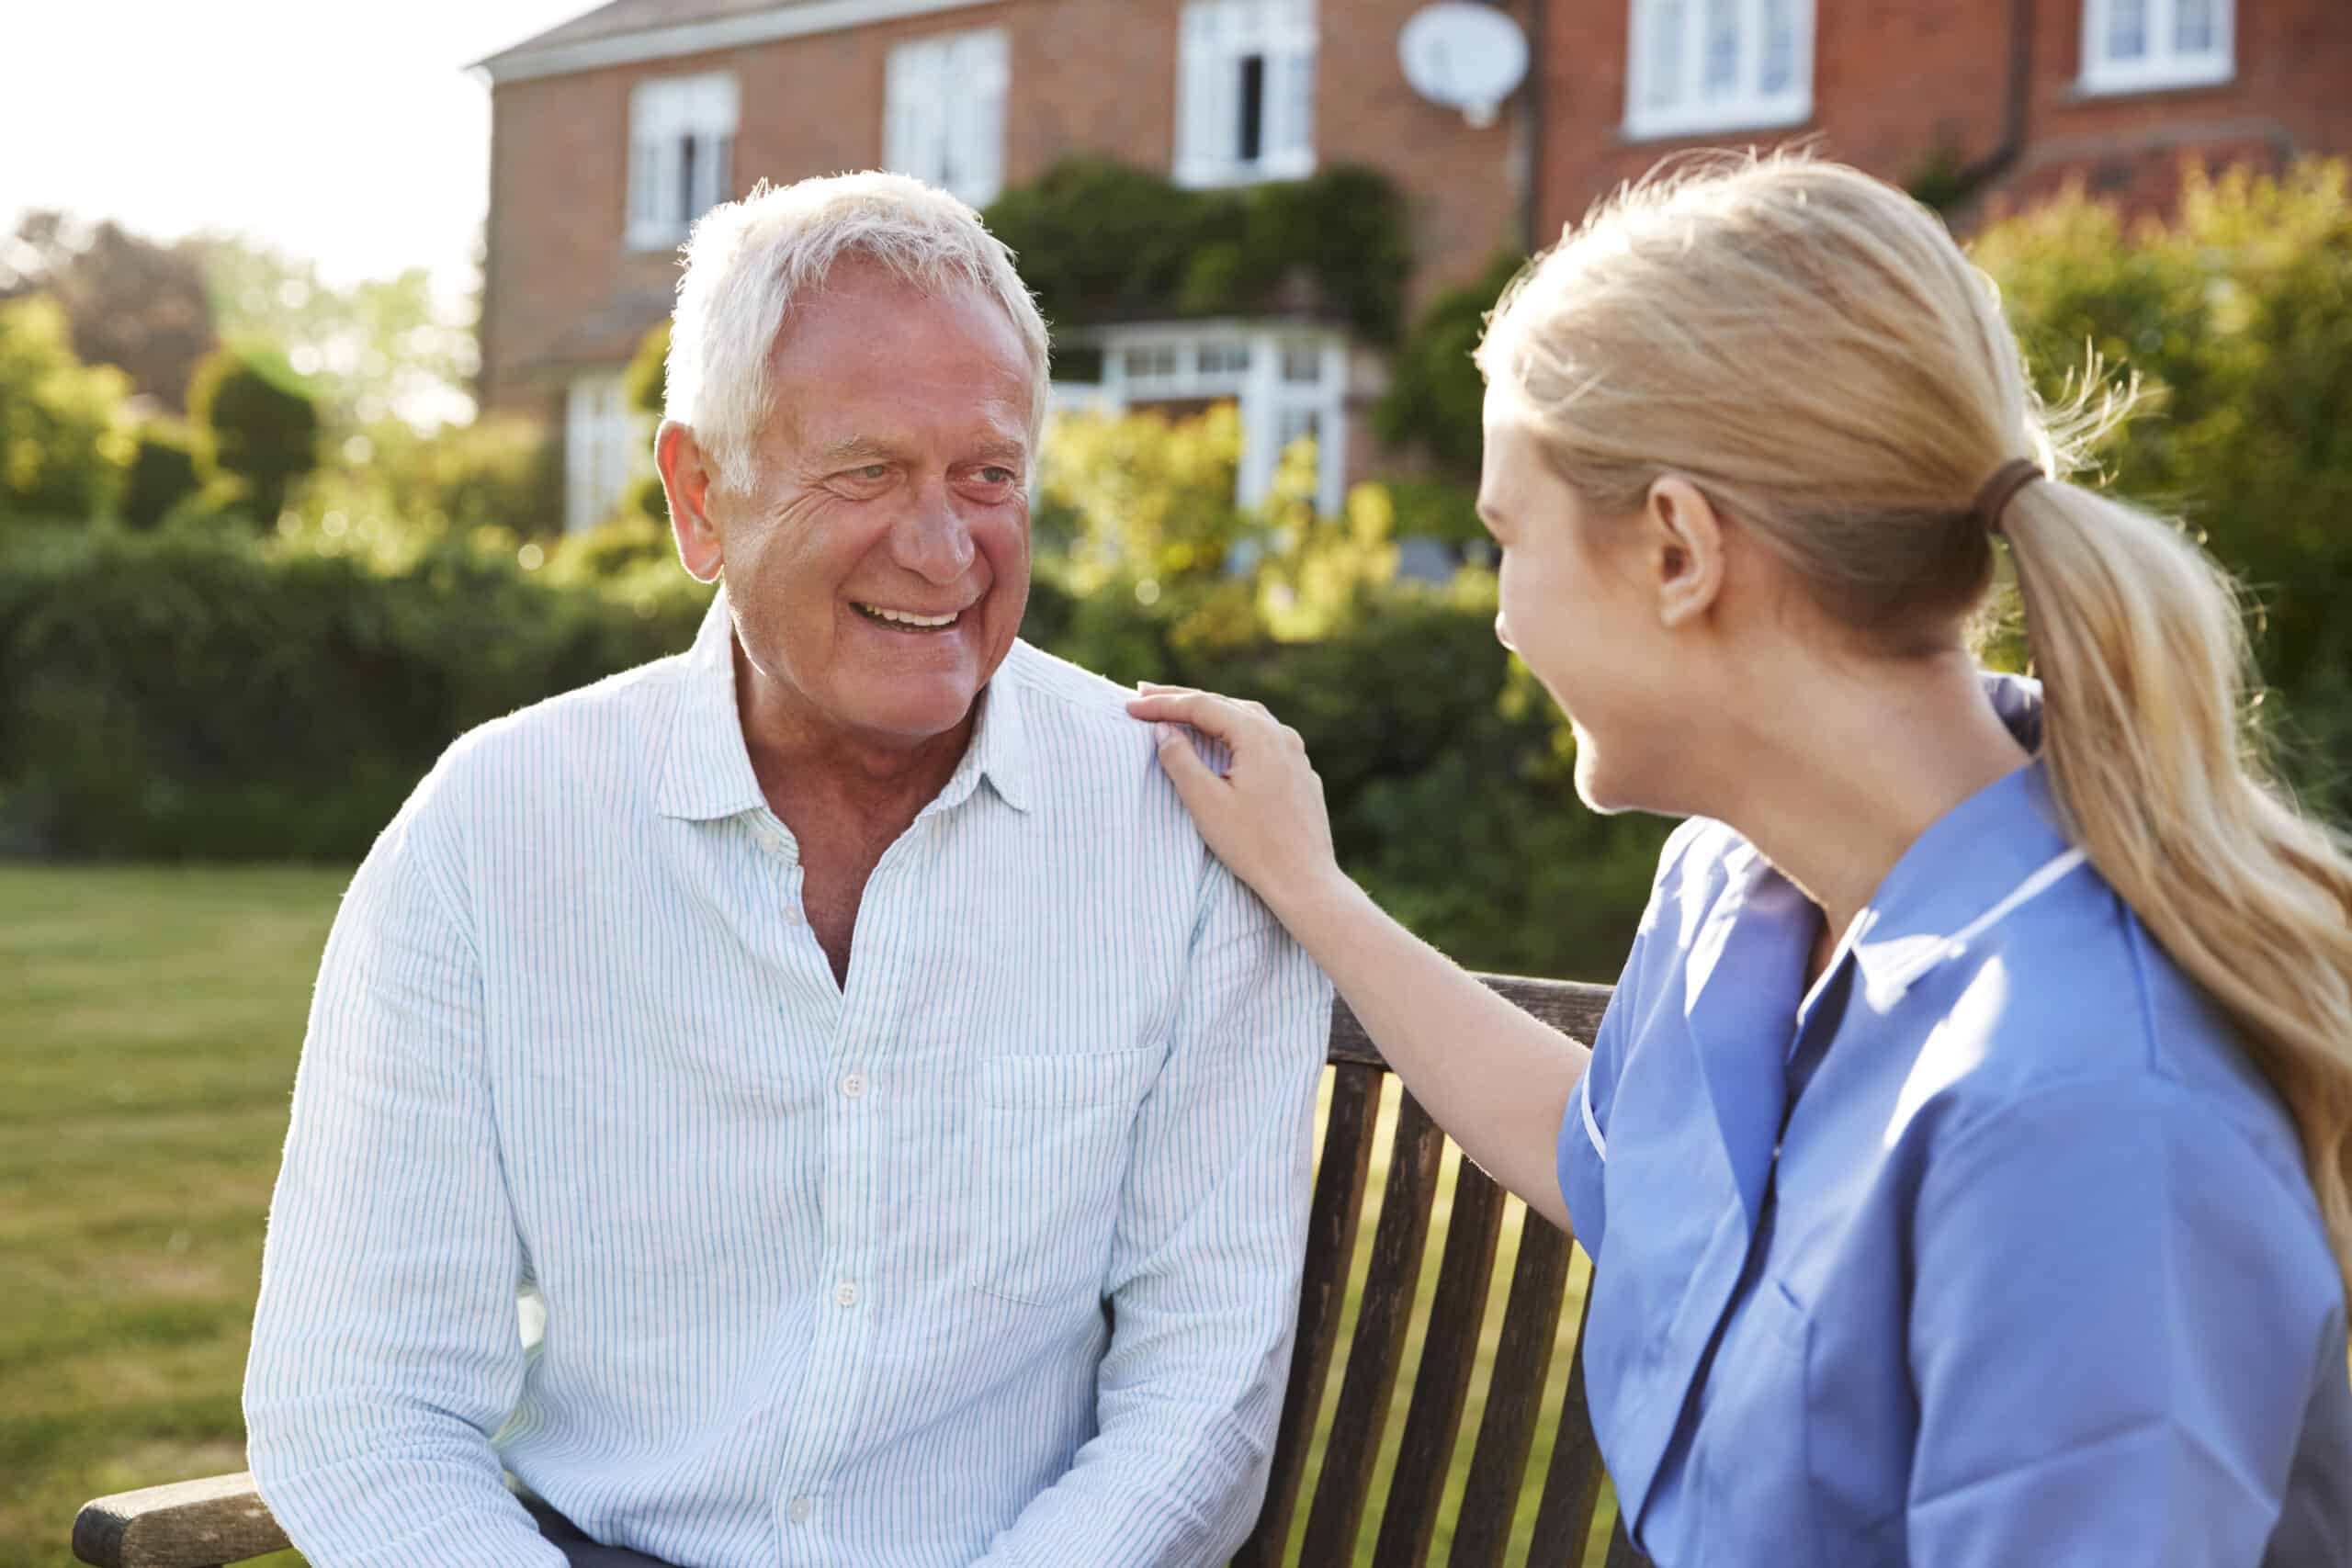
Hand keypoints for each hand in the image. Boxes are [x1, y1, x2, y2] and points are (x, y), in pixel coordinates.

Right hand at [1125, 683, 1343, 914]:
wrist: (1305, 881)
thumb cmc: (1254, 845)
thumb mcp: (1206, 802)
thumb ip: (1180, 760)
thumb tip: (1163, 730)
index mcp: (1257, 735)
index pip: (1201, 706)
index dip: (1162, 704)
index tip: (1129, 706)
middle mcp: (1281, 734)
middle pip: (1224, 705)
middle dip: (1182, 700)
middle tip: (1145, 694)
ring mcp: (1295, 753)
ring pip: (1246, 719)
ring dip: (1210, 712)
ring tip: (1179, 710)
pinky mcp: (1300, 773)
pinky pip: (1262, 739)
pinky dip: (1233, 732)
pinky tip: (1223, 740)